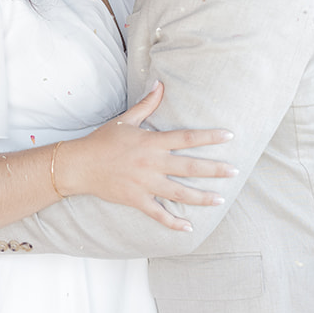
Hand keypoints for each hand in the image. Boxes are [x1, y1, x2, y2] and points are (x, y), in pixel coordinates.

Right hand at [60, 81, 233, 230]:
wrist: (79, 165)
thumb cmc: (102, 141)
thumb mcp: (125, 120)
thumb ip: (146, 104)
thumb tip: (160, 85)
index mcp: (152, 142)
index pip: (187, 138)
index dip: (210, 137)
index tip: (230, 136)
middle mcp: (152, 163)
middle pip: (190, 167)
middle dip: (215, 170)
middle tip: (235, 172)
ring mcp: (144, 183)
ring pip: (179, 193)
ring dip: (201, 198)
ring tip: (220, 200)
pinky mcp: (136, 199)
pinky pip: (158, 214)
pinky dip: (173, 223)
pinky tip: (189, 228)